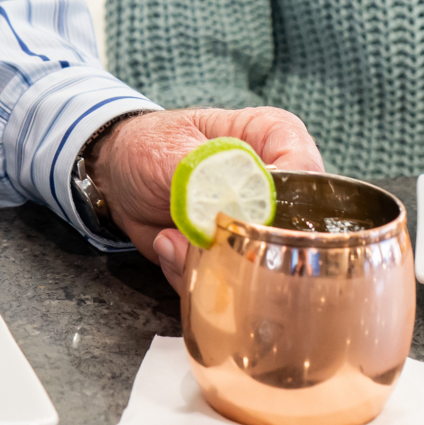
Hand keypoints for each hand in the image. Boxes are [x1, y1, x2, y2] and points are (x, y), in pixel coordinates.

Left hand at [85, 107, 321, 286]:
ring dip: (210, 264)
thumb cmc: (149, 145)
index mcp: (275, 140)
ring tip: (172, 237)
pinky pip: (228, 284)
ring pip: (259, 266)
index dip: (281, 202)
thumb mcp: (169, 150)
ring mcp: (256, 228)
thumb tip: (228, 208)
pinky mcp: (233, 258)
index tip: (238, 212)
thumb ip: (202, 174)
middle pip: (293, 232)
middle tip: (198, 236)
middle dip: (242, 245)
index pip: (306, 174)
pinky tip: (169, 247)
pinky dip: (194, 276)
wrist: (116, 176)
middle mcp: (277, 188)